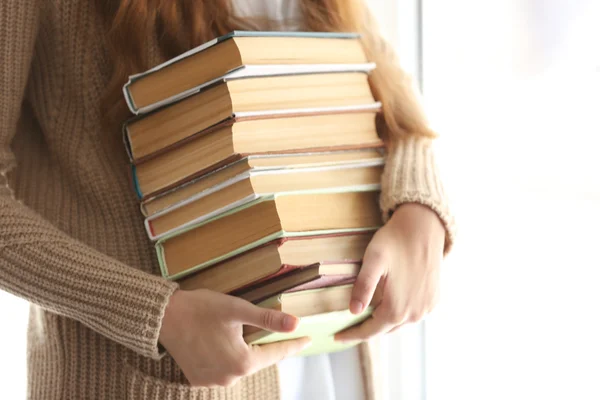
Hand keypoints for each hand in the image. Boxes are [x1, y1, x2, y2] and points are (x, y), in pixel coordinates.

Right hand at [159, 289, 310, 387]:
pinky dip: (227, 358)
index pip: (276, 353)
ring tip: (247, 335)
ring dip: (245, 352)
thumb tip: (296, 323)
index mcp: (241, 362)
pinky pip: (222, 369)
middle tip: (280, 332)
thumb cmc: (201, 308)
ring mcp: (212, 381)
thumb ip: (268, 319)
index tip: (308, 340)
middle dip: (267, 346)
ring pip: (239, 365)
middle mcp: (228, 378)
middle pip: (257, 360)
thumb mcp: (237, 309)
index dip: (294, 345)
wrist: (163, 317)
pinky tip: (225, 344)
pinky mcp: (198, 378)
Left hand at [335, 203, 444, 341]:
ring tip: (366, 318)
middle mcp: (414, 314)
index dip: (352, 335)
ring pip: (399, 323)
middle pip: (384, 329)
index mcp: (396, 309)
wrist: (423, 227)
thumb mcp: (373, 261)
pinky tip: (389, 306)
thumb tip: (353, 311)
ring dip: (383, 322)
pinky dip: (399, 314)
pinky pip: (412, 314)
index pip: (369, 331)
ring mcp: (426, 308)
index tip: (336, 336)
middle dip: (365, 329)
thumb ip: (363, 287)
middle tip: (348, 327)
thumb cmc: (395, 241)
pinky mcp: (433, 300)